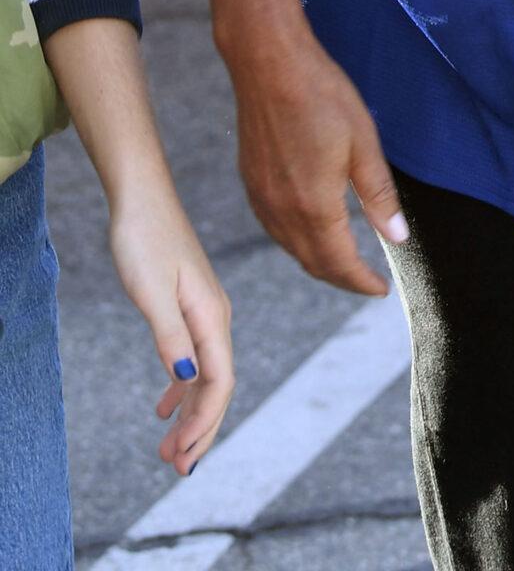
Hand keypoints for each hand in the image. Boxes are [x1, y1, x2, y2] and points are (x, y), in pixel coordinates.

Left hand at [108, 181, 234, 473]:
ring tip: (169, 450)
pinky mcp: (188, 306)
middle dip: (201, 429)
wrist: (142, 197)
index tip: (184, 457)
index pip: (219, 381)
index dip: (205, 423)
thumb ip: (171, 336)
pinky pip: (193, 357)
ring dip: (191, 414)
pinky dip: (183, 388)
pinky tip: (164, 405)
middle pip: (217, 385)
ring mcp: (203, 311)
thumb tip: (188, 378)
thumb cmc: (145, 239)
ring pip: (206, 374)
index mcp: (211, 315)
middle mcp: (215, 316)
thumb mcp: (152, 291)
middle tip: (177, 468)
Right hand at [230, 31, 407, 295]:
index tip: (380, 289)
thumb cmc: (320, 95)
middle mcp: (281, 212)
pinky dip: (297, 241)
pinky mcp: (250, 183)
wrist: (268, 64)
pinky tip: (312, 228)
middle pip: (313, 263)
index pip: (339, 263)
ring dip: (318, 261)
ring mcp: (261, 199)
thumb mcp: (363, 143)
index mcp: (313, 207)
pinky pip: (275, 228)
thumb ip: (378, 195)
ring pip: (291, 249)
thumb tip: (396, 237)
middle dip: (341, 277)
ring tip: (344, 258)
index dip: (361, 282)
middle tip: (366, 279)